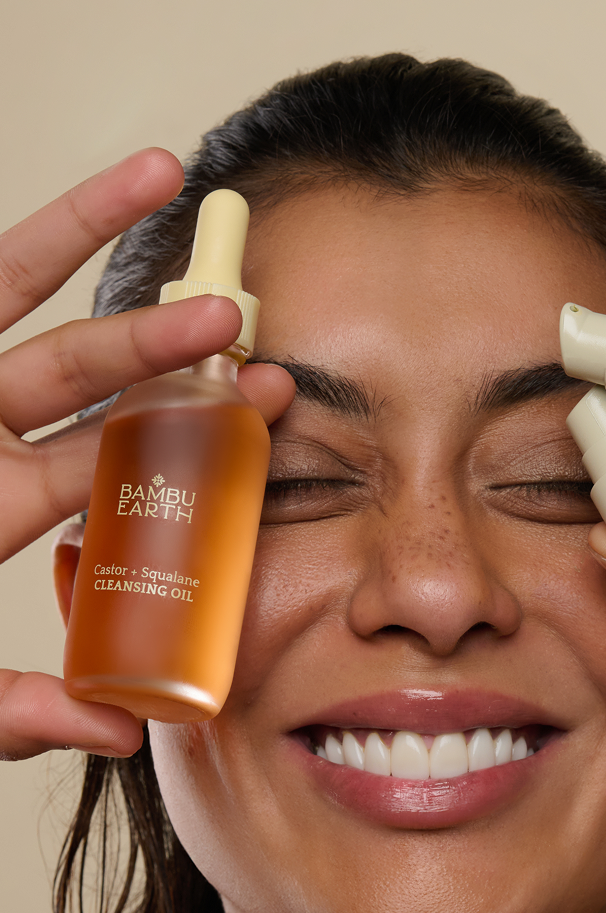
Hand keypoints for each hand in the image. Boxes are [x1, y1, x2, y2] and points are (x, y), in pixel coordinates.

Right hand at [0, 150, 295, 759]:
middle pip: (94, 386)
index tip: (271, 419)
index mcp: (1, 507)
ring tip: (170, 182)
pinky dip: (37, 233)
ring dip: (97, 248)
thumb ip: (15, 713)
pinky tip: (100, 179)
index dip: (194, 443)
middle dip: (170, 354)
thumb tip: (124, 733)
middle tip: (249, 327)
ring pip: (28, 311)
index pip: (118, 471)